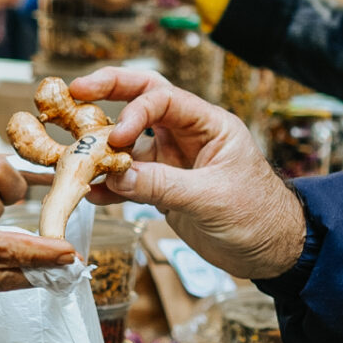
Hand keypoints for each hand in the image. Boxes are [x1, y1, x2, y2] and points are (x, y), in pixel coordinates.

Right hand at [69, 68, 305, 278]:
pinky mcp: (163, 189)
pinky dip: (108, 186)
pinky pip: (128, 180)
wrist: (270, 252)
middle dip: (108, 92)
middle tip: (75, 90)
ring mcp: (173, 161)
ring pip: (128, 144)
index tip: (115, 137)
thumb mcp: (211, 198)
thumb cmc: (259, 216)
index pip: (163, 99)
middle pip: (142, 100)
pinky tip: (90, 193)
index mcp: (209, 125)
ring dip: (101, 146)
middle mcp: (188, 136)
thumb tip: (114, 174)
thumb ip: (162, 185)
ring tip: (72, 150)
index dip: (134, 112)